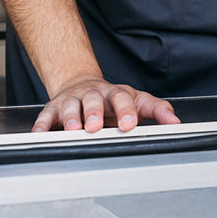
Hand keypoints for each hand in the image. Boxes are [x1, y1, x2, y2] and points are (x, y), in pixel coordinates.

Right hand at [33, 75, 179, 132]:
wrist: (82, 84)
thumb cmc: (112, 99)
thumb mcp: (137, 101)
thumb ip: (156, 110)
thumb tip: (175, 122)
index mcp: (115, 94)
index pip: (123, 98)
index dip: (126, 110)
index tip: (129, 123)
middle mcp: (93, 95)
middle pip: (94, 100)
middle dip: (94, 113)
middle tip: (95, 127)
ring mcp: (73, 100)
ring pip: (70, 106)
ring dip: (70, 118)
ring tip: (72, 130)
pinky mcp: (54, 107)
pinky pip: (46, 115)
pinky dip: (42, 124)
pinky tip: (40, 133)